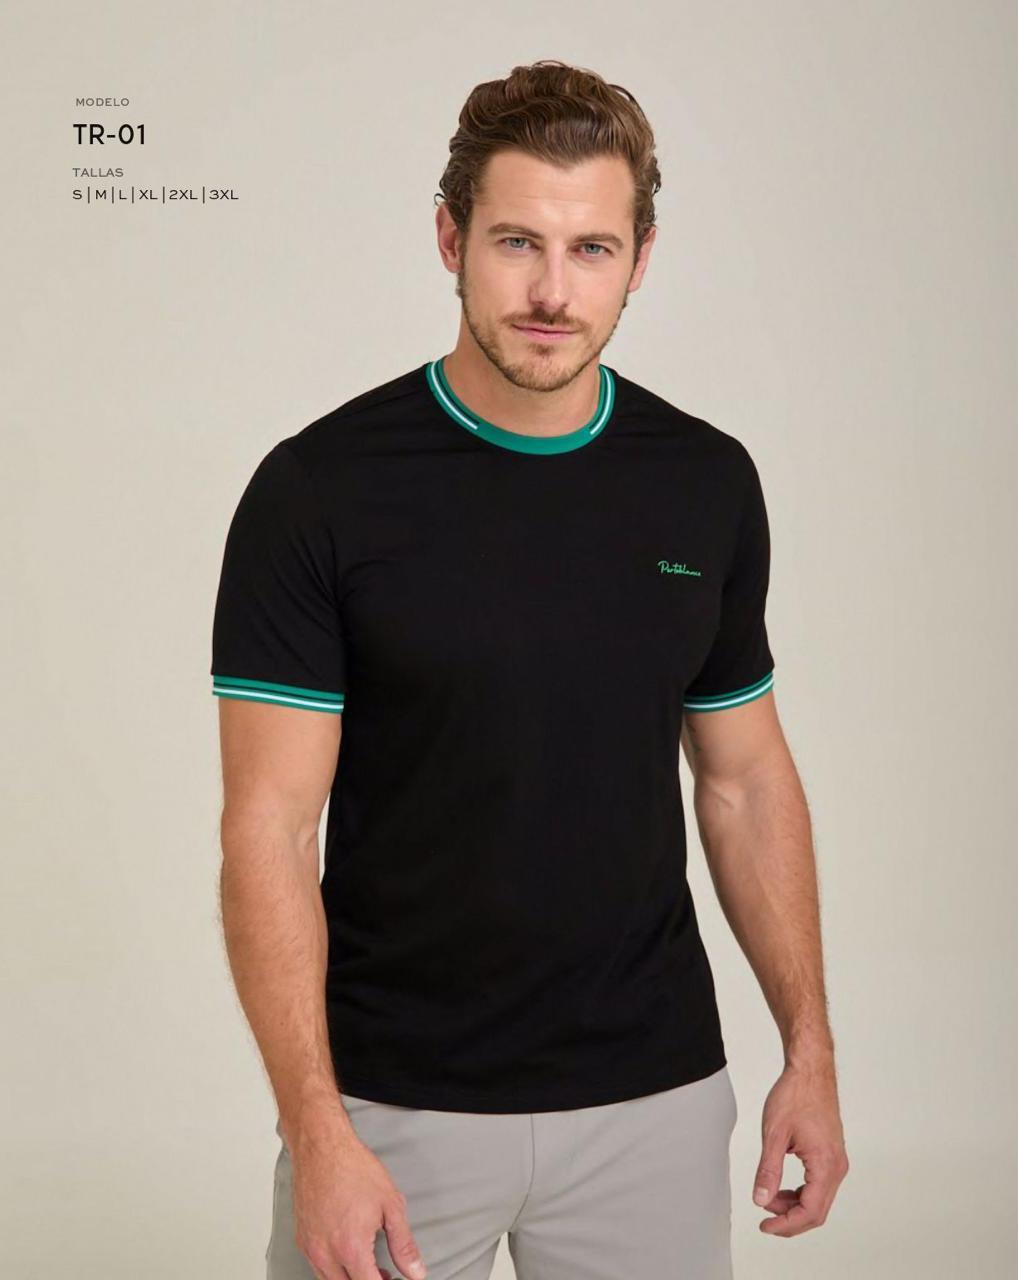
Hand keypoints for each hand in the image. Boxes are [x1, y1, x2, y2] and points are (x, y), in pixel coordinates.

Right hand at [287, 1117, 426, 1279]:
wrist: (322, 1147)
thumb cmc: (354, 1169)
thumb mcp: (391, 1205)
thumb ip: (403, 1244)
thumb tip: (415, 1272)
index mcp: (351, 1248)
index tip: (394, 1279)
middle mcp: (326, 1254)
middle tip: (385, 1274)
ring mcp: (311, 1248)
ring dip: (351, 1278)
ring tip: (369, 1264)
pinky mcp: (302, 1240)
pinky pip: (318, 1267)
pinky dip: (335, 1269)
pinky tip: (348, 1252)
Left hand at [752, 1058, 848, 1236]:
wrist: (810, 1071)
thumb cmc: (795, 1095)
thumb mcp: (774, 1134)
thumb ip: (768, 1171)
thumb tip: (761, 1200)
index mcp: (825, 1165)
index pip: (810, 1211)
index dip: (786, 1224)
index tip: (765, 1227)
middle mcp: (837, 1167)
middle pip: (817, 1210)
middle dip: (790, 1219)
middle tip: (765, 1219)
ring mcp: (836, 1160)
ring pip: (818, 1199)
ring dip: (794, 1205)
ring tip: (768, 1197)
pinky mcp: (831, 1154)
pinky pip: (819, 1184)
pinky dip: (801, 1192)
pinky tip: (782, 1187)